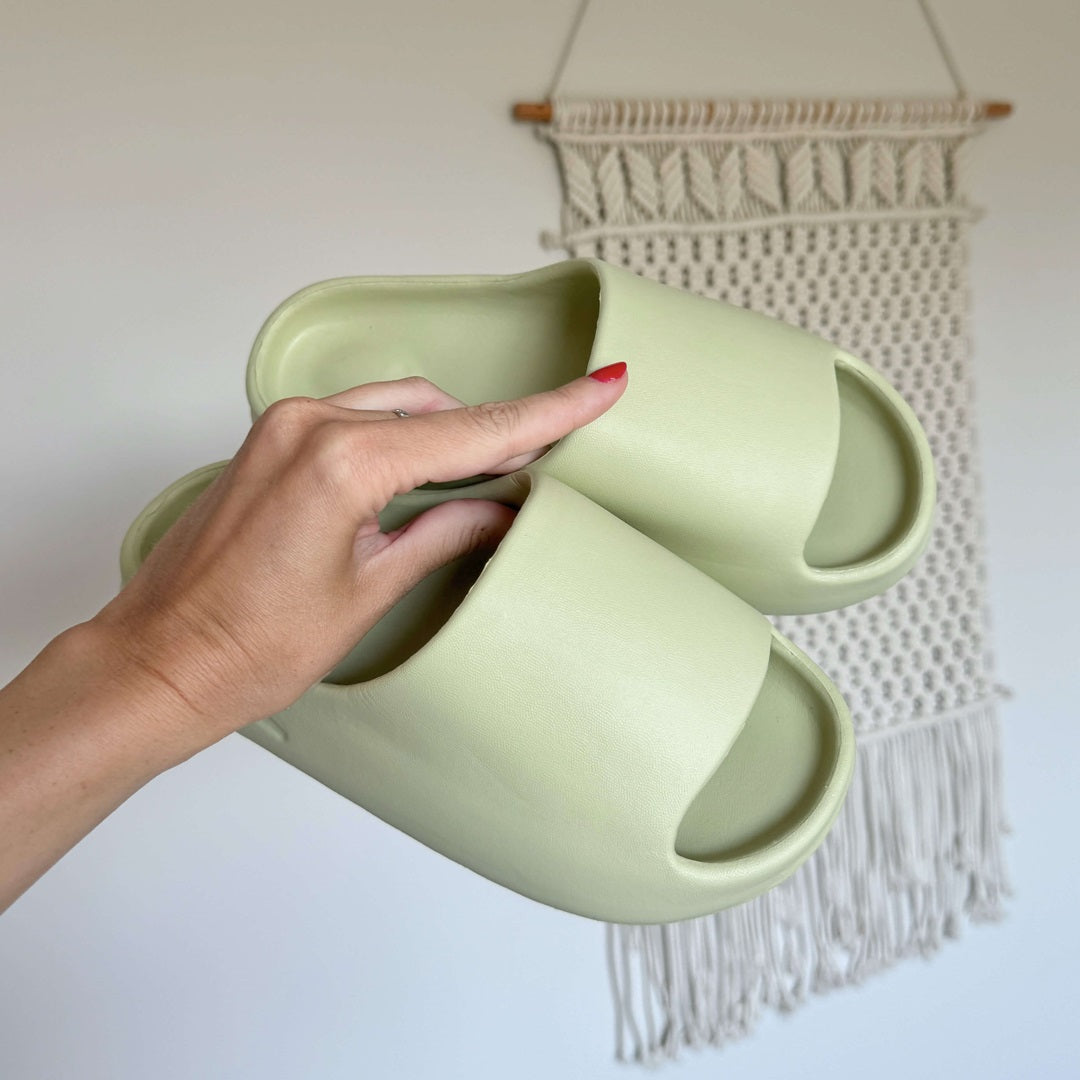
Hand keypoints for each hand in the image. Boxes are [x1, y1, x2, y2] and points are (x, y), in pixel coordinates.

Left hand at [90, 367, 627, 757]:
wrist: (161, 659)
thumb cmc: (248, 645)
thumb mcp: (369, 592)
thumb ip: (442, 534)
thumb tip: (498, 511)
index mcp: (341, 461)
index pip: (472, 432)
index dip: (547, 414)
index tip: (601, 386)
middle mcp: (309, 426)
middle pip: (439, 415)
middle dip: (499, 434)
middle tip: (553, 456)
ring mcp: (285, 427)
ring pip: (400, 409)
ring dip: (450, 434)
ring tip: (496, 473)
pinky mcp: (273, 441)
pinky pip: (361, 417)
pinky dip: (405, 435)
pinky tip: (432, 466)